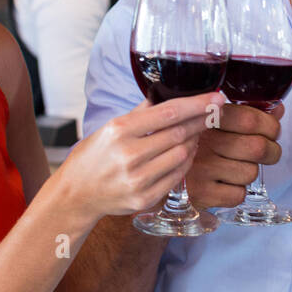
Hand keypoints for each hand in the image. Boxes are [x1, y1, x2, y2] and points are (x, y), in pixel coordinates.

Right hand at [53, 91, 222, 225]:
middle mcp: (128, 154)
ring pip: (182, 155)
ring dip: (195, 142)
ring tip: (197, 132)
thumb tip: (166, 93)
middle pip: (179, 134)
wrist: (75, 194)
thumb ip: (140, 112)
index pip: (169, 113)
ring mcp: (137, 179)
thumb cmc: (93, 157)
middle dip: (202, 121)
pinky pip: (177, 177)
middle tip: (214, 113)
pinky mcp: (144, 198)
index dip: (198, 104)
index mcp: (119, 130)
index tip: (216, 98)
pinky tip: (186, 153)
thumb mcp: (110, 128)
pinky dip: (186, 163)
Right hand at [184, 102, 284, 210]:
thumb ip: (245, 113)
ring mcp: (201, 170)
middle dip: (272, 151)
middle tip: (268, 152)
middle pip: (257, 148)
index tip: (272, 130)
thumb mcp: (209, 121)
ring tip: (236, 167)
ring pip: (250, 173)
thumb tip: (277, 110)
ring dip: (249, 171)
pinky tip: (225, 183)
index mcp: (205, 118)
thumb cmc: (189, 144)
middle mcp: (203, 143)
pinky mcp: (200, 194)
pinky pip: (238, 195)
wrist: (152, 171)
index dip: (270, 126)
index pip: (250, 119)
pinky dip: (236, 191)